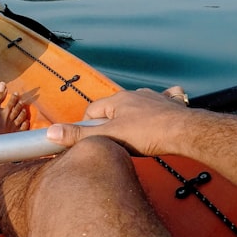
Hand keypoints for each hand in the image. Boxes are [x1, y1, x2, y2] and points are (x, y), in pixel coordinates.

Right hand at [46, 87, 194, 157]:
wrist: (185, 132)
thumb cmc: (149, 134)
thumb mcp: (109, 137)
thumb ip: (80, 136)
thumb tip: (51, 132)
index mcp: (118, 100)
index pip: (92, 111)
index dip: (88, 127)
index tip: (90, 141)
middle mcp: (135, 95)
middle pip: (114, 109)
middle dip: (110, 123)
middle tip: (113, 141)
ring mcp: (155, 98)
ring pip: (138, 105)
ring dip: (133, 116)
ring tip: (135, 134)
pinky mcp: (172, 105)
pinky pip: (165, 101)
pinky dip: (161, 107)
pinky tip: (164, 113)